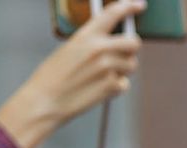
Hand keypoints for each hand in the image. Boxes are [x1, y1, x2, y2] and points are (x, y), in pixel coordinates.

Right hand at [0, 1, 144, 147]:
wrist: (46, 100)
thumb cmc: (54, 74)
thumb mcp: (70, 49)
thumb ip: (93, 43)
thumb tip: (116, 43)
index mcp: (86, 35)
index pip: (113, 14)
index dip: (129, 7)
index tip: (140, 5)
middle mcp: (100, 49)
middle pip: (134, 42)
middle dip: (131, 47)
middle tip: (122, 52)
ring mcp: (108, 68)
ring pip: (131, 64)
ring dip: (122, 69)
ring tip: (100, 74)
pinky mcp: (112, 86)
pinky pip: (124, 83)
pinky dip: (116, 86)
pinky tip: (98, 87)